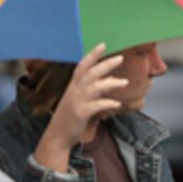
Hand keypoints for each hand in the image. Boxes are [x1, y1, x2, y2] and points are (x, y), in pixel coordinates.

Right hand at [34, 44, 126, 171]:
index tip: (103, 45)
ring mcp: (77, 102)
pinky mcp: (80, 113)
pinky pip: (96, 105)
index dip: (92, 55)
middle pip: (90, 73)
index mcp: (73, 86)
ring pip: (94, 87)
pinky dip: (107, 103)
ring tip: (125, 82)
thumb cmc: (71, 117)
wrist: (57, 136)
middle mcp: (74, 91)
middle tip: (120, 58)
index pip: (82, 66)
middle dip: (105, 64)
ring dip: (110, 83)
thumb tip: (113, 80)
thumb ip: (95, 90)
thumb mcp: (81, 100)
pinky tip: (117, 104)